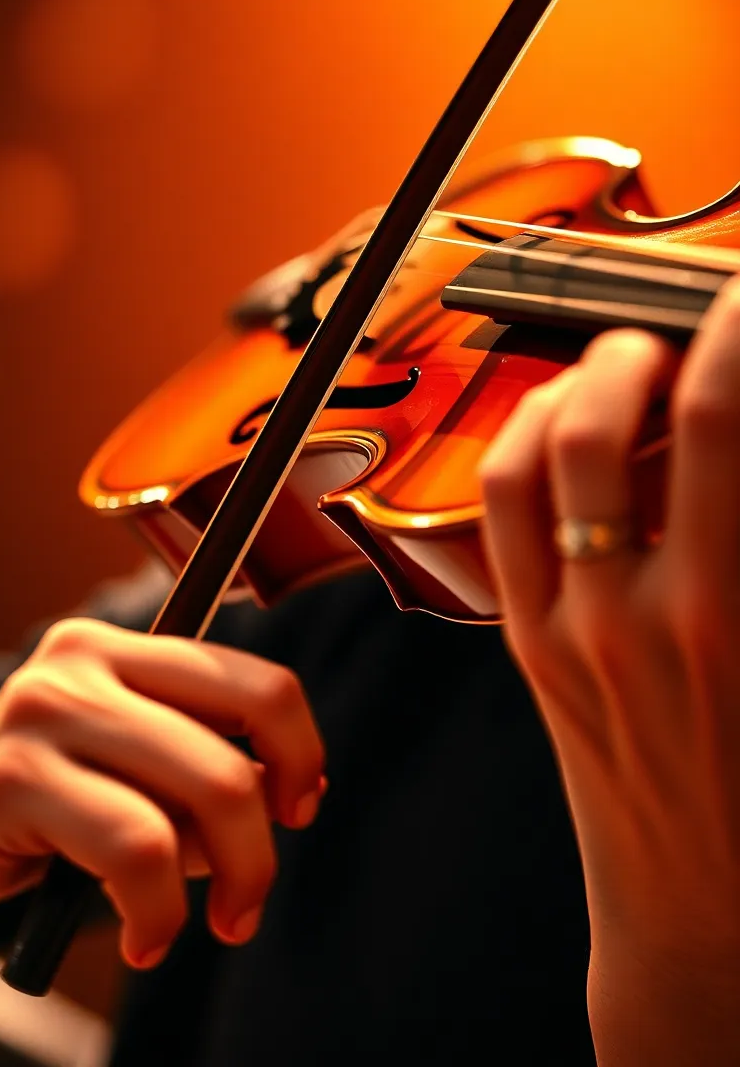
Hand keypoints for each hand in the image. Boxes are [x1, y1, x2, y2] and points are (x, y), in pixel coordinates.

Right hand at [0, 620, 324, 968]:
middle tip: (247, 903)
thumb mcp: (133, 776)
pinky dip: (160, 912)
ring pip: (199, 795)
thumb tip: (294, 794)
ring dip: (226, 881)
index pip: (257, 684)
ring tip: (194, 928)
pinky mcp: (12, 781)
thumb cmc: (47, 806)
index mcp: (125, 649)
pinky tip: (145, 937)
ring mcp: (43, 714)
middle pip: (233, 750)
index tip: (298, 809)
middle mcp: (84, 664)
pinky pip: (138, 850)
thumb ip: (202, 774)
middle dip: (261, 848)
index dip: (299, 752)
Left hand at [479, 276, 739, 1062]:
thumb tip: (730, 436)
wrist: (696, 912)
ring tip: (622, 362)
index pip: (721, 426)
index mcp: (724, 613)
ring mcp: (570, 624)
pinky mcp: (527, 643)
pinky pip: (501, 510)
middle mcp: (639, 610)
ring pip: (538, 453)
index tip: (738, 304)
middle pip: (620, 419)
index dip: (731, 337)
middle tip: (691, 323)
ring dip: (576, 382)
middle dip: (654, 339)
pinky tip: (564, 425)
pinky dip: (526, 441)